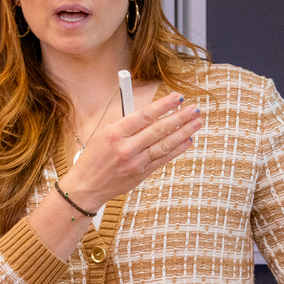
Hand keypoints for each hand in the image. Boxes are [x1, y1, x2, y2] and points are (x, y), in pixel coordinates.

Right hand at [60, 92, 201, 209]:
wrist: (86, 187)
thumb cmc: (94, 158)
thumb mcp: (103, 134)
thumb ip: (127, 124)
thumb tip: (151, 112)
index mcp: (115, 133)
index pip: (144, 115)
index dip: (163, 106)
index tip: (177, 97)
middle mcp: (126, 148)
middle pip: (158, 129)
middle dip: (180, 117)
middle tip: (195, 109)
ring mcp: (136, 162)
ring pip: (165, 144)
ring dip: (184, 132)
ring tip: (197, 123)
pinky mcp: (142, 174)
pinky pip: (163, 159)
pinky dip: (177, 149)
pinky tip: (188, 140)